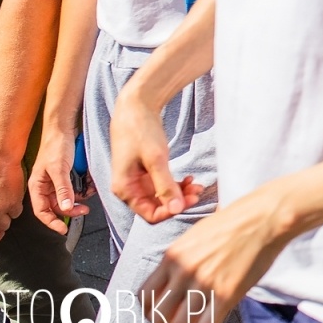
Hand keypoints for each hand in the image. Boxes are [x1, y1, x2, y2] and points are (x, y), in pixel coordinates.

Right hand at [28, 127, 89, 234]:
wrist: (64, 128)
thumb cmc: (56, 145)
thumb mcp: (59, 169)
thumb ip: (63, 189)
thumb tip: (66, 208)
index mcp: (36, 187)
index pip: (42, 212)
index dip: (52, 222)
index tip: (63, 230)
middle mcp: (45, 186)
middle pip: (56, 207)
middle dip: (70, 210)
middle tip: (84, 210)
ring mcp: (56, 181)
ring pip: (67, 198)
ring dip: (78, 199)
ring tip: (88, 195)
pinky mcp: (66, 176)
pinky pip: (74, 188)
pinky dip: (82, 189)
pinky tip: (89, 185)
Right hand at [112, 86, 204, 224]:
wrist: (136, 107)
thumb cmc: (141, 131)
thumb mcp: (156, 159)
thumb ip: (165, 186)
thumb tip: (176, 209)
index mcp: (125, 189)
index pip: (149, 214)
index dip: (171, 212)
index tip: (190, 201)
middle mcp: (129, 188)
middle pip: (156, 206)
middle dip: (178, 202)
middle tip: (197, 192)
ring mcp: (137, 180)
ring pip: (161, 196)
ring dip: (179, 193)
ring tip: (196, 185)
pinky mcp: (145, 171)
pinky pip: (162, 184)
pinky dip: (175, 184)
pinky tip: (188, 179)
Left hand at [139, 192, 291, 322]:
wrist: (266, 216)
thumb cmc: (237, 221)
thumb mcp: (198, 235)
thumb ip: (183, 260)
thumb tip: (177, 285)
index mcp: (173, 255)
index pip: (146, 296)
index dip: (150, 315)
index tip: (159, 320)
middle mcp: (183, 270)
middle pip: (159, 316)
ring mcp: (203, 282)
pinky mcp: (226, 293)